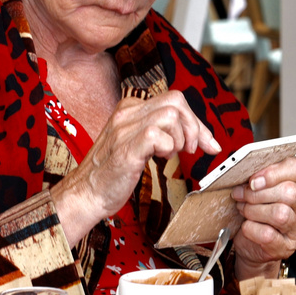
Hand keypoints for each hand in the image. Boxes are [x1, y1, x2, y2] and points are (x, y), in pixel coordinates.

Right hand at [52, 91, 219, 243]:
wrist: (86, 193)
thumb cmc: (113, 173)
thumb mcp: (138, 144)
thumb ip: (160, 133)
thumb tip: (197, 135)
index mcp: (130, 109)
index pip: (174, 100)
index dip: (196, 122)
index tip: (209, 143)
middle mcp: (127, 113)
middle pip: (176, 100)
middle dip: (194, 126)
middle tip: (192, 150)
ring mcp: (125, 129)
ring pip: (170, 115)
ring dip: (180, 139)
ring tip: (169, 155)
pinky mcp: (126, 148)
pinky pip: (158, 136)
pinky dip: (168, 149)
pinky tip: (159, 159)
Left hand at [230, 158, 295, 279]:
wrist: (253, 242)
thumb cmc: (259, 209)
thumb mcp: (261, 187)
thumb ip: (260, 177)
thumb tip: (247, 174)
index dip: (272, 173)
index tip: (253, 180)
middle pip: (289, 192)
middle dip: (259, 193)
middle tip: (242, 195)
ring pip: (280, 214)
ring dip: (254, 210)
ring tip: (244, 209)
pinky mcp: (287, 246)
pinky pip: (268, 235)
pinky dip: (251, 229)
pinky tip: (247, 226)